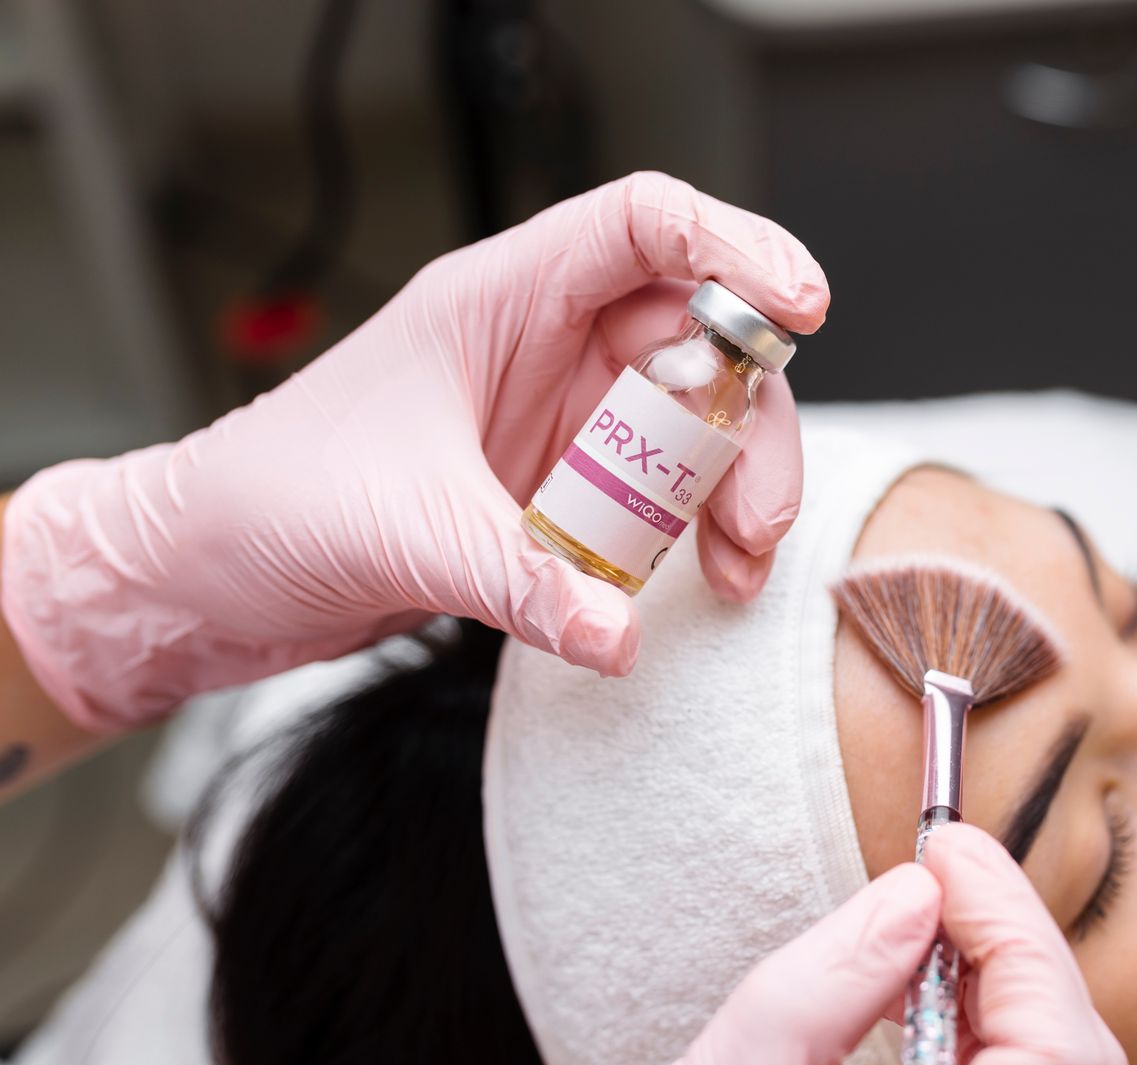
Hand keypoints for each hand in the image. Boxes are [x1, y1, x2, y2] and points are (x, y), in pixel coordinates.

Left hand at [1, 172, 827, 731]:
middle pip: (702, 341)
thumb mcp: (403, 532)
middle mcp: (543, 349)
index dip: (733, 247)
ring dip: (735, 491)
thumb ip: (523, 582)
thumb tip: (621, 636)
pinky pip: (664, 497)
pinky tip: (701, 583)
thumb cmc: (267, 504)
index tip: (800, 306)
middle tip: (756, 514)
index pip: (643, 227)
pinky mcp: (562, 491)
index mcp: (498, 300)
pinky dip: (698, 537)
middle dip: (750, 423)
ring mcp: (560, 420)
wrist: (206, 578)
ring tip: (735, 567)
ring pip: (697, 425)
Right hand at [532, 824, 1126, 1064]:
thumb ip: (812, 1001)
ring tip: (931, 927)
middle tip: (942, 874)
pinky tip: (929, 1010)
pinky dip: (987, 1060)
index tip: (948, 849)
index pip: (1057, 1060)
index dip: (1011, 932)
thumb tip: (910, 898)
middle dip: (1018, 959)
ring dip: (1007, 1004)